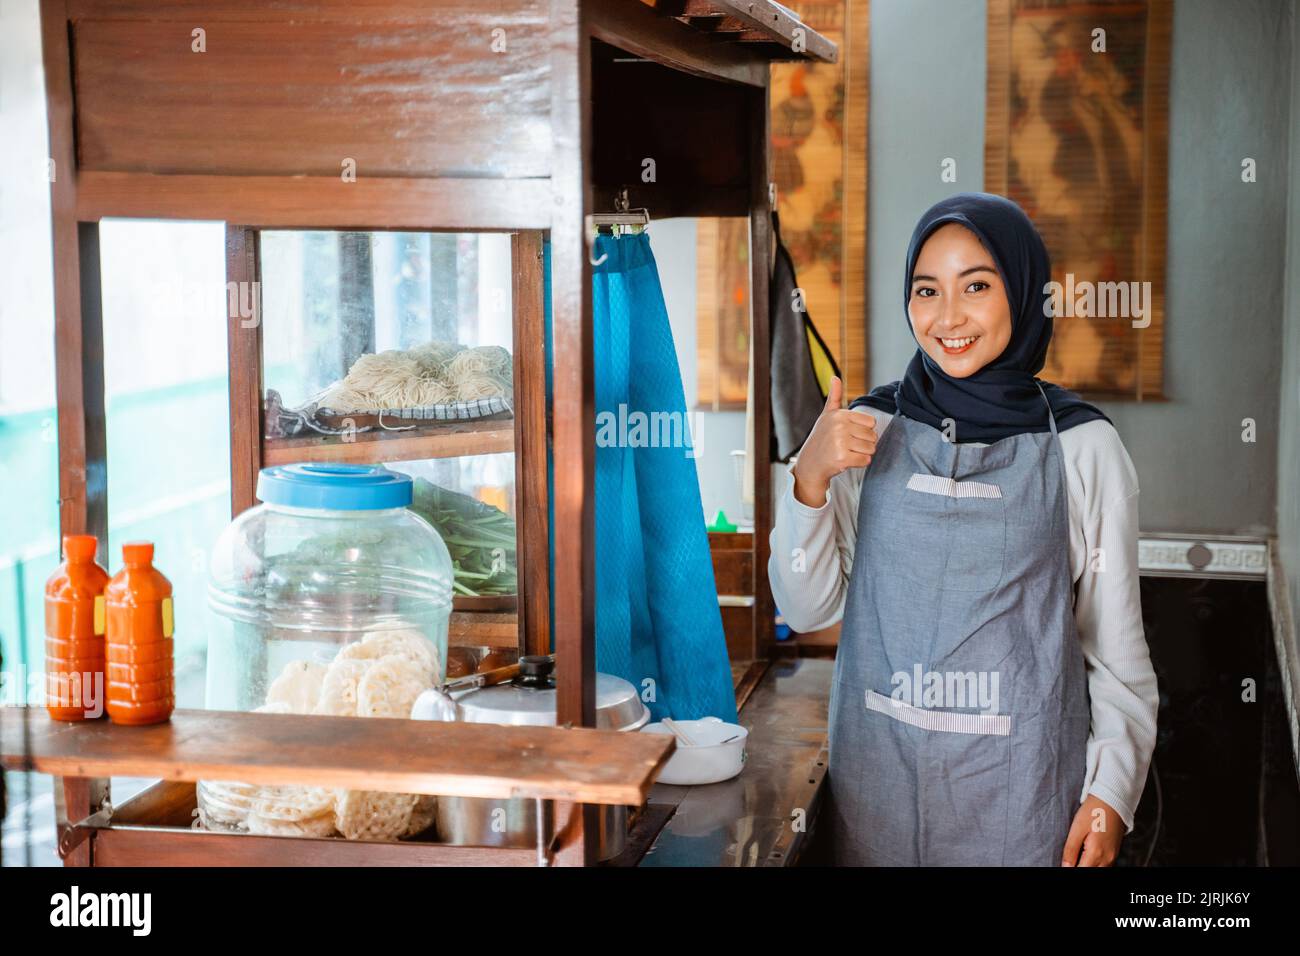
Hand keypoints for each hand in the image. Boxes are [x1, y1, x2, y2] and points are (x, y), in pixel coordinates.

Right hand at [791, 376, 877, 506]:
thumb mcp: (826, 416)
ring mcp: (840, 443)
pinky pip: (866, 460)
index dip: (864, 430)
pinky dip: (860, 463)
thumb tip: (835, 377)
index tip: (850, 433)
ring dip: (862, 453)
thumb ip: (834, 397)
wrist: (810, 464)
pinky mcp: (842, 458)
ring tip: (847, 452)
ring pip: (871, 448)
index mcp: (839, 415)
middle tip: (848, 445)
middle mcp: (839, 427)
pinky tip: (847, 461)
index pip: (871, 422)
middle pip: (873, 436)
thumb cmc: (821, 438)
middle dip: (864, 443)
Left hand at [1061, 795, 1124, 865]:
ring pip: (1098, 870)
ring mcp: (1113, 856)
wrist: (1113, 801)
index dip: (1070, 868)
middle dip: (1078, 867)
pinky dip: (1094, 864)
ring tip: (1076, 857)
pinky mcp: (1114, 852)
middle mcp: (1107, 858)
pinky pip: (1104, 865)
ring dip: (1086, 865)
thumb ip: (1071, 849)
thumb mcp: (1077, 828)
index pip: (1081, 870)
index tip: (1064, 864)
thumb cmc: (1093, 811)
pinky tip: (1086, 857)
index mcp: (1096, 853)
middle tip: (1069, 859)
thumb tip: (1065, 866)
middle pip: (1090, 871)